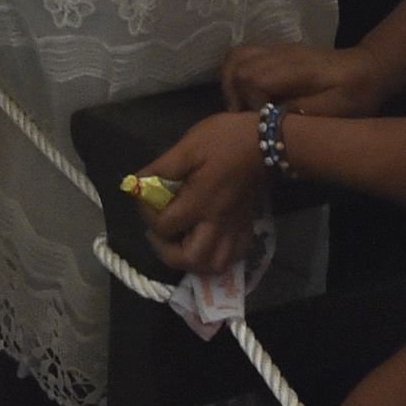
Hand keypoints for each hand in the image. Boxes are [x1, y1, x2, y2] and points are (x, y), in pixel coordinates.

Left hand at [140, 111, 271, 277]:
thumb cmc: (224, 140)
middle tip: (160, 234)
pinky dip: (216, 258)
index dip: (147, 216)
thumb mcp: (188, 146)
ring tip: (181, 244)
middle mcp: (216, 222)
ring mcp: (234, 228)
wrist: (267, 142)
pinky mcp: (246, 228)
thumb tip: (138, 183)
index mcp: (199, 202)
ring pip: (214, 266)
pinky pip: (233, 257)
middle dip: (168, 253)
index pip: (164, 226)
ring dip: (193, 263)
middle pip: (191, 259)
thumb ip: (162, 167)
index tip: (146, 200)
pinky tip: (206, 244)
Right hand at [223, 39, 395, 117]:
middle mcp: (281, 54)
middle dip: (233, 95)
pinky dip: (236, 75)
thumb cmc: (355, 95)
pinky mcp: (277, 53)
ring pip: (236, 56)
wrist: (369, 70)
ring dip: (230, 83)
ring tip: (240, 107)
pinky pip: (244, 56)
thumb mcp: (335, 110)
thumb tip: (267, 120)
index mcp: (295, 68)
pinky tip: (247, 96)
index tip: (262, 122)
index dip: (250, 103)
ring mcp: (277, 51)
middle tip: (243, 119)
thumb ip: (300, 113)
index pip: (252, 78)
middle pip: (237, 65)